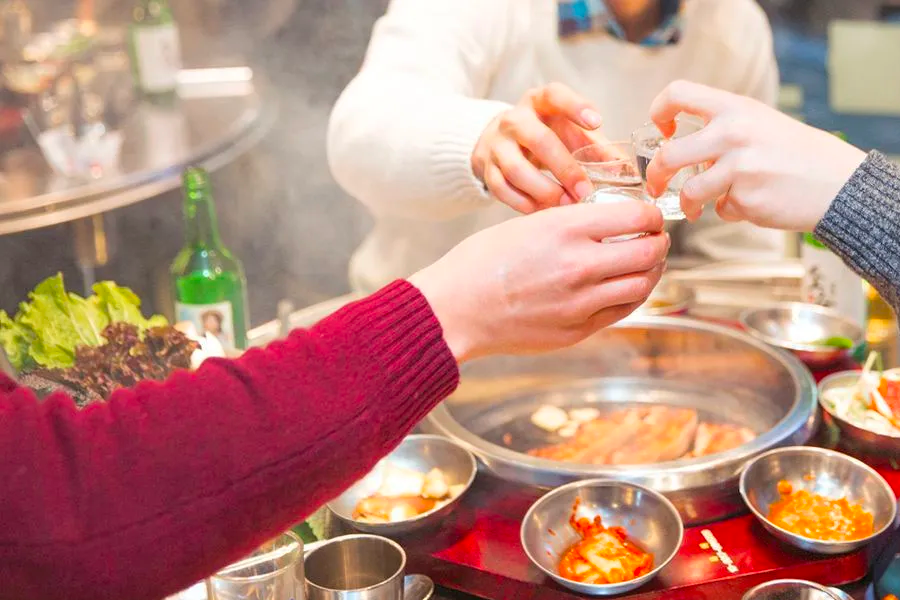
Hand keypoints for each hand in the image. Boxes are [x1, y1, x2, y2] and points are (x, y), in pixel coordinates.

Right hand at [409, 202, 668, 361]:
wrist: (455, 309)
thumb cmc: (481, 263)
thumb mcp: (527, 224)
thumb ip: (572, 223)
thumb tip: (609, 223)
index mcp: (565, 230)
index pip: (637, 218)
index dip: (652, 216)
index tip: (650, 216)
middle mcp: (579, 266)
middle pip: (649, 253)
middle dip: (660, 243)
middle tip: (656, 239)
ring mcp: (580, 303)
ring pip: (642, 285)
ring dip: (651, 271)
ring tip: (645, 263)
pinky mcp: (576, 331)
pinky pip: (621, 311)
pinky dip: (631, 295)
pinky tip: (624, 286)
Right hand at [471, 83, 604, 213]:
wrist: (500, 141)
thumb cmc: (545, 136)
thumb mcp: (570, 133)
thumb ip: (597, 148)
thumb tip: (624, 169)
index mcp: (540, 102)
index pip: (555, 95)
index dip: (575, 106)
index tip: (596, 122)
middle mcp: (515, 120)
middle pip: (538, 140)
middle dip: (564, 168)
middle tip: (584, 190)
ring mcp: (498, 145)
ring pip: (516, 169)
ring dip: (544, 190)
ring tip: (565, 204)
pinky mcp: (487, 168)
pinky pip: (501, 189)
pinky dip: (524, 203)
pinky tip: (542, 211)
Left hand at [645, 80, 866, 230]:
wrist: (838, 183)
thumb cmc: (795, 153)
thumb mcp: (758, 121)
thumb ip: (720, 126)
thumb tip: (678, 145)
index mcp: (734, 107)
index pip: (677, 94)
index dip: (659, 112)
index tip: (663, 132)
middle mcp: (733, 133)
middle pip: (668, 156)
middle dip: (654, 176)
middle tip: (656, 185)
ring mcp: (739, 167)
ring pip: (689, 191)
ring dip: (688, 204)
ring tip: (694, 208)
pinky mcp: (746, 198)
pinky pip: (720, 209)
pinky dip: (728, 210)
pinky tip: (749, 203)